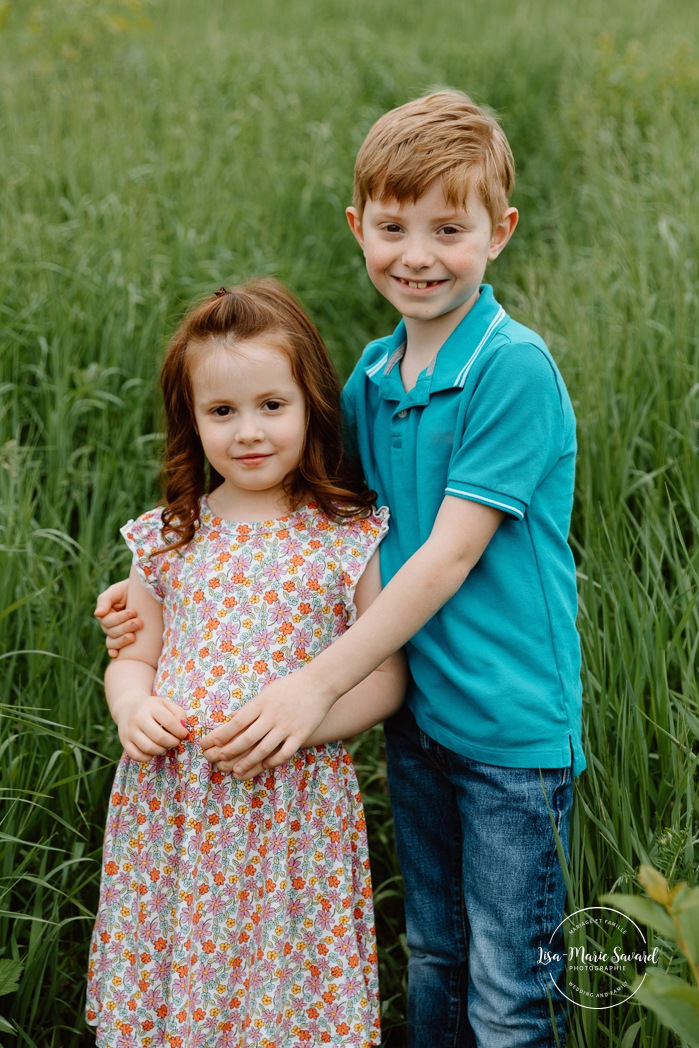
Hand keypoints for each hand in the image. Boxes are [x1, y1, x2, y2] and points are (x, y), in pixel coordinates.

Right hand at [95, 579, 141, 657]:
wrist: (144, 594)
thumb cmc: (128, 590)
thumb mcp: (116, 591)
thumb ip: (105, 600)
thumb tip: (97, 614)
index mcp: (105, 614)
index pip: (108, 620)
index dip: (120, 618)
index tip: (134, 612)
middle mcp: (108, 626)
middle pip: (111, 632)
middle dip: (125, 627)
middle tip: (139, 623)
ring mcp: (115, 634)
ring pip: (113, 641)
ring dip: (122, 640)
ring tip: (133, 637)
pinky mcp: (124, 639)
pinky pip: (114, 648)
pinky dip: (113, 651)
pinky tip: (116, 655)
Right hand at [115, 693, 188, 761]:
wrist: (128, 707)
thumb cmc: (152, 708)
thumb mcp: (166, 704)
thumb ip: (179, 714)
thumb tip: (183, 730)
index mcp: (152, 707)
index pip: (170, 722)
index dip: (180, 732)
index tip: (184, 735)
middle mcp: (139, 718)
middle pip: (160, 737)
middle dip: (172, 743)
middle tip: (175, 742)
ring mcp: (130, 731)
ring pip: (148, 748)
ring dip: (161, 750)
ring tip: (164, 746)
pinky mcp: (124, 741)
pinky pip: (136, 756)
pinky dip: (147, 757)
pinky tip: (152, 751)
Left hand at [200, 670, 332, 779]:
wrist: (320, 683)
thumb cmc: (290, 686)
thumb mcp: (267, 692)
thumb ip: (252, 707)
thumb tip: (231, 720)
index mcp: (262, 703)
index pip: (237, 722)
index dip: (222, 735)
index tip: (211, 743)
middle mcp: (272, 715)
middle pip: (247, 738)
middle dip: (230, 751)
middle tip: (218, 760)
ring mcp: (287, 726)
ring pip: (263, 749)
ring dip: (247, 762)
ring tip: (236, 770)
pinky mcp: (301, 734)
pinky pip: (284, 753)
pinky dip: (272, 761)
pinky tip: (265, 765)